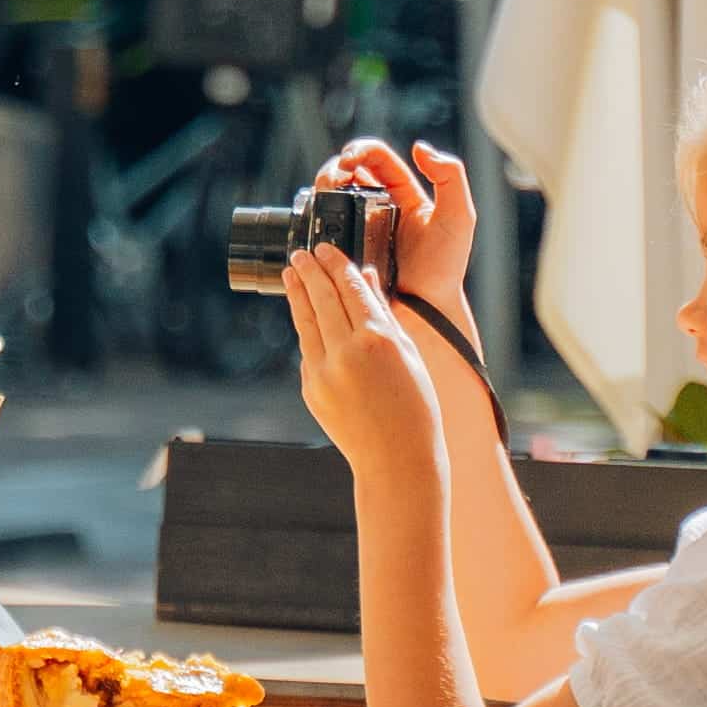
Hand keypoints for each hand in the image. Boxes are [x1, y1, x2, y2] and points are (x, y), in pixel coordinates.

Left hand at [277, 244, 446, 500]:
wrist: (397, 459)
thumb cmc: (415, 407)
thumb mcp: (408, 354)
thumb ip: (383, 314)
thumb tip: (365, 278)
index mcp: (377, 339)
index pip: (350, 289)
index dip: (336, 265)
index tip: (326, 248)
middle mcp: (345, 352)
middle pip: (321, 299)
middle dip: (309, 271)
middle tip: (301, 252)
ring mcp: (323, 372)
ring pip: (305, 322)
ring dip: (297, 293)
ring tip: (291, 272)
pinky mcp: (310, 389)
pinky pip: (308, 351)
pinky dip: (307, 330)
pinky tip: (305, 316)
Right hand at [318, 134, 479, 325]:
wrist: (426, 310)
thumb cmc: (445, 267)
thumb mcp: (459, 217)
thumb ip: (451, 177)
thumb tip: (420, 148)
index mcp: (402, 193)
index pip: (376, 157)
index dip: (359, 150)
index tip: (349, 160)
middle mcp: (377, 207)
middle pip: (347, 173)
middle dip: (334, 168)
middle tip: (333, 180)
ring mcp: (358, 229)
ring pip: (331, 197)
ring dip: (321, 190)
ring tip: (323, 196)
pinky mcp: (343, 251)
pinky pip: (323, 228)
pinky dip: (315, 218)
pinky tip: (317, 219)